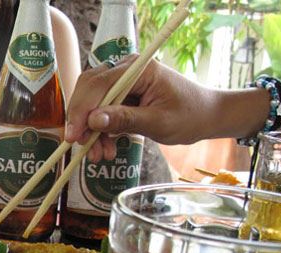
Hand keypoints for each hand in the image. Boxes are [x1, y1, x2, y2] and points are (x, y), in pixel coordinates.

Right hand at [64, 56, 218, 161]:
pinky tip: (105, 149)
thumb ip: (125, 119)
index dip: (82, 109)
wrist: (205, 117)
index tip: (75, 135)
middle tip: (80, 145)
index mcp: (139, 68)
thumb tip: (94, 120)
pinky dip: (100, 132)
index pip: (99, 83)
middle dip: (82, 119)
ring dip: (91, 130)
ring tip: (99, 155)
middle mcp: (126, 70)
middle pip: (89, 89)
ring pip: (92, 102)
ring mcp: (123, 82)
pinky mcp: (122, 96)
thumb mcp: (158, 122)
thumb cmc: (190, 115)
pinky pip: (101, 111)